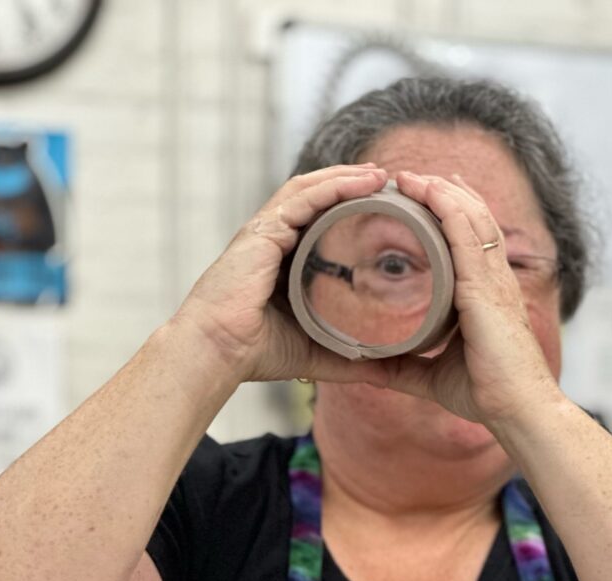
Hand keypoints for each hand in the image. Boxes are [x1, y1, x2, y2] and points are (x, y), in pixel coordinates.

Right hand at [172, 165, 393, 384]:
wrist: (218, 350)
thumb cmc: (256, 353)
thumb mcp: (318, 354)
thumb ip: (355, 360)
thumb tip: (393, 375)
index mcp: (282, 262)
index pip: (318, 223)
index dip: (347, 209)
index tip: (383, 209)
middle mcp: (273, 240)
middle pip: (316, 198)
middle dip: (350, 184)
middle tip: (388, 182)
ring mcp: (266, 232)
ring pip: (310, 189)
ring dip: (346, 177)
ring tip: (380, 175)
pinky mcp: (263, 230)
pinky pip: (303, 197)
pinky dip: (333, 185)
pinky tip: (362, 182)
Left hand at [372, 170, 564, 426]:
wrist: (518, 408)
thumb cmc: (488, 393)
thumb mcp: (434, 376)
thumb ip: (402, 368)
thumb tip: (369, 369)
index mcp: (488, 293)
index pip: (473, 238)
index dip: (452, 212)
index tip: (423, 197)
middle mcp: (494, 278)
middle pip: (473, 216)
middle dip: (442, 192)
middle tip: (407, 178)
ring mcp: (493, 280)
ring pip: (470, 215)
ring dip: (440, 190)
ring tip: (409, 176)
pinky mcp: (485, 288)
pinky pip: (467, 234)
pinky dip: (447, 206)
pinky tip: (427, 190)